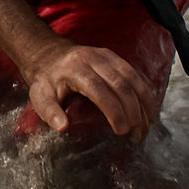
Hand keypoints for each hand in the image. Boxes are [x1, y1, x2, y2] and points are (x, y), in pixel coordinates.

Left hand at [19, 37, 157, 140]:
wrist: (48, 54)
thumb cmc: (46, 79)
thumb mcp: (40, 96)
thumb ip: (49, 112)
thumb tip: (63, 127)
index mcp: (74, 69)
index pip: (99, 90)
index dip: (114, 111)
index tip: (122, 131)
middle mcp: (93, 59)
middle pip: (120, 85)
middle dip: (133, 111)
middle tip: (137, 135)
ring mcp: (106, 56)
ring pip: (132, 78)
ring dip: (143, 103)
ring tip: (146, 126)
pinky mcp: (114, 57)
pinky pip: (134, 74)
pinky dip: (144, 93)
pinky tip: (148, 111)